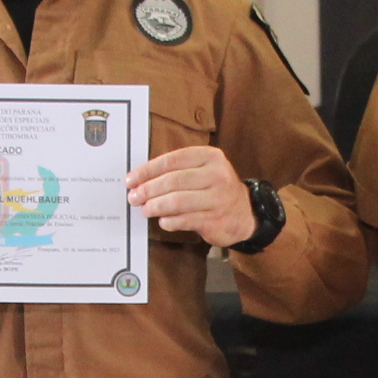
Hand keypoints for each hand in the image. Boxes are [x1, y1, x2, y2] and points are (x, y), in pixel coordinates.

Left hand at [127, 144, 255, 246]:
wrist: (245, 213)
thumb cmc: (216, 189)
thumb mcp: (204, 169)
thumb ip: (177, 170)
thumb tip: (141, 179)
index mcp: (210, 157)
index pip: (171, 160)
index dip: (147, 170)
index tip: (132, 179)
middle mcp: (217, 175)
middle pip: (172, 181)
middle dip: (148, 190)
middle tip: (134, 197)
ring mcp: (217, 198)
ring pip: (177, 201)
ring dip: (155, 206)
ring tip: (145, 209)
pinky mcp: (214, 219)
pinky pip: (184, 220)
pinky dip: (168, 221)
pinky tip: (163, 220)